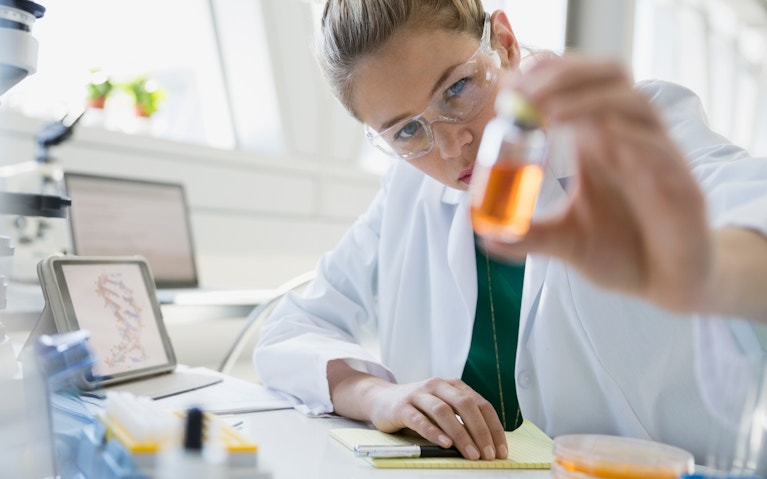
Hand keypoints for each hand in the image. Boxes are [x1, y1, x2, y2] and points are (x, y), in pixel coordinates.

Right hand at [327, 360, 506, 459]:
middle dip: (480, 431)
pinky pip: (420, 419)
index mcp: (453, 385)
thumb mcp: (442, 408)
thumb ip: (461, 418)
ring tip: (471, 454)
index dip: (493, 427)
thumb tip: (487, 445)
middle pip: (465, 405)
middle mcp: (437, 385)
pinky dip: (433, 432)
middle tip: (489, 454)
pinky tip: (444, 444)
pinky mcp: (402, 406)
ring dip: (461, 434)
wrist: (380, 399)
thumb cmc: (417, 408)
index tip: (501, 449)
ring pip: (444, 412)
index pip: (481, 404)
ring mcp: (418, 394)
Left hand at [480, 55, 713, 311]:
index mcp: (603, 142)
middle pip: (610, 78)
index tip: (511, 86)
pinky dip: (627, 139)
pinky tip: (595, 140)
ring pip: (636, 105)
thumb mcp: (565, 241)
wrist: (669, 287)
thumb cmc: (623, 252)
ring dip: (591, 102)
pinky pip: (660, 150)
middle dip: (567, 76)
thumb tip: (482, 234)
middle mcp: (633, 138)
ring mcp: (661, 158)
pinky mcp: (683, 186)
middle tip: (525, 94)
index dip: (550, 75)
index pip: (583, 85)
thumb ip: (526, 235)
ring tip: (549, 112)